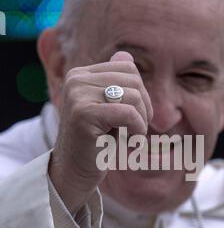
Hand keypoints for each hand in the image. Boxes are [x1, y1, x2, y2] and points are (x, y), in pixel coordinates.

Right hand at [48, 51, 152, 213]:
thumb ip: (116, 82)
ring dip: (142, 122)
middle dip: (144, 108)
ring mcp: (77, 95)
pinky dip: (138, 131)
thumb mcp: (109, 108)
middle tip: (136, 131)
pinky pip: (129, 114)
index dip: (141, 93)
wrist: (75, 172)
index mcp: (80, 75)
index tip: (136, 118)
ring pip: (133, 96)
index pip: (127, 67)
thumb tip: (126, 55)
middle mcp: (76, 79)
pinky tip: (131, 145)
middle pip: (133, 80)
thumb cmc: (97, 142)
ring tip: (132, 138)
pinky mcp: (83, 114)